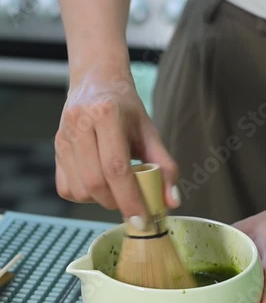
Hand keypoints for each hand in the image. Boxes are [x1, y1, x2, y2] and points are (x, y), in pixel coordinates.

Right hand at [54, 65, 179, 227]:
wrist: (96, 82)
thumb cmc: (125, 108)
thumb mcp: (149, 132)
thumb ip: (165, 166)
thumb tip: (172, 202)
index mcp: (106, 114)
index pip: (116, 167)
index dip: (129, 199)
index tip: (142, 219)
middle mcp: (79, 124)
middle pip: (95, 182)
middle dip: (117, 203)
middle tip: (132, 206)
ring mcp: (63, 137)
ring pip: (80, 189)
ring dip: (101, 200)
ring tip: (115, 189)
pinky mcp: (55, 149)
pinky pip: (67, 188)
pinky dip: (85, 195)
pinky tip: (98, 184)